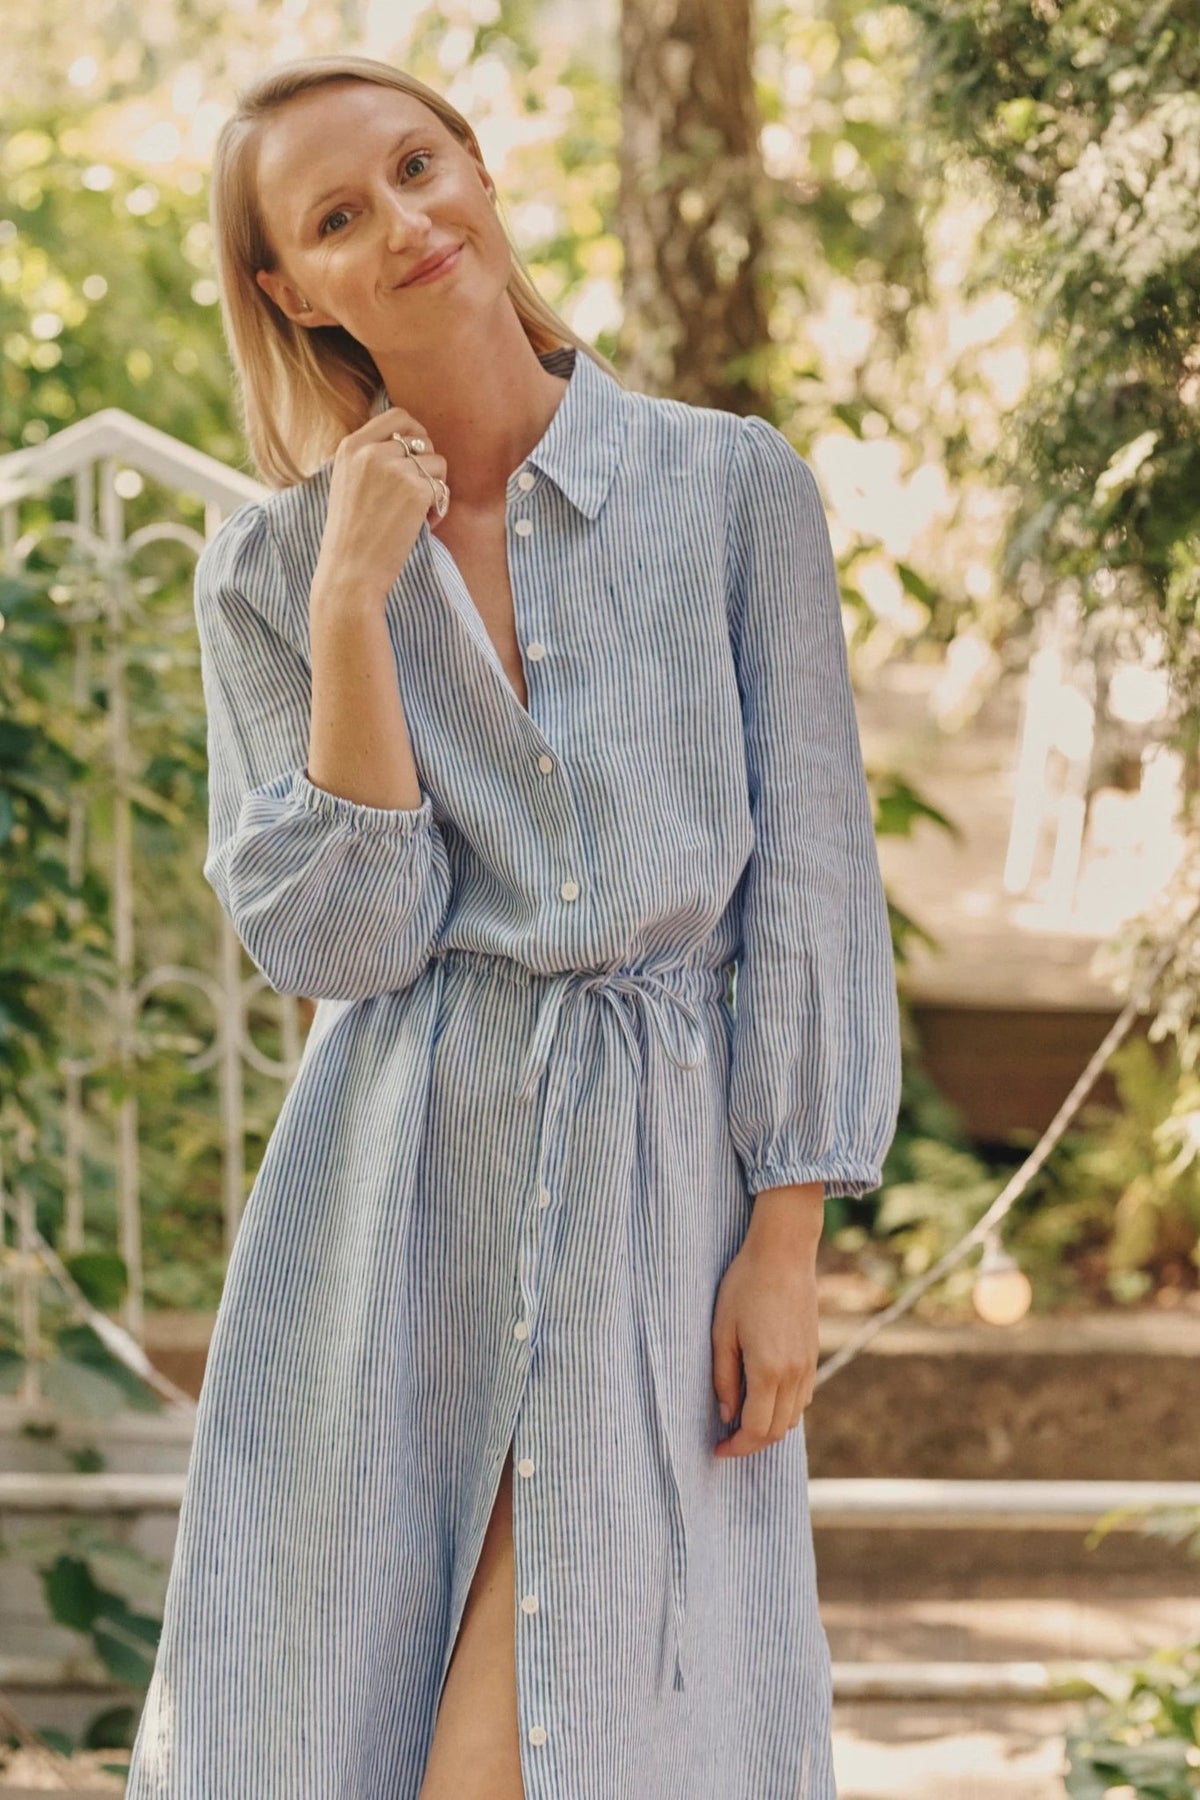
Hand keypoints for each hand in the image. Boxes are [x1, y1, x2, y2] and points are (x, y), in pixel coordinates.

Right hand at [311, 405, 450, 616]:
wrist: (350, 571)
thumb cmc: (351, 535)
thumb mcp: (347, 483)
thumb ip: (369, 458)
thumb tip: (409, 442)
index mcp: (351, 446)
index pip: (397, 416)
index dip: (416, 432)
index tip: (418, 455)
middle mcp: (371, 451)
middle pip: (422, 440)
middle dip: (426, 465)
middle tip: (418, 492)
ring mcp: (394, 469)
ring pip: (437, 463)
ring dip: (434, 488)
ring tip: (416, 515)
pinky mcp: (415, 490)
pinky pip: (443, 488)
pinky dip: (438, 508)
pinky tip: (422, 525)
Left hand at [711, 1200, 821, 1459]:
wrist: (783, 1254)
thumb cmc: (744, 1286)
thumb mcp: (721, 1331)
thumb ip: (723, 1378)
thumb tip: (727, 1415)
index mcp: (768, 1370)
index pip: (755, 1430)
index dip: (736, 1448)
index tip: (716, 1450)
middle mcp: (794, 1375)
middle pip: (776, 1431)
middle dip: (750, 1444)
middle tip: (725, 1441)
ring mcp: (808, 1366)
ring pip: (792, 1418)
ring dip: (768, 1427)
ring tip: (740, 1419)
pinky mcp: (813, 1355)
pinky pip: (802, 1398)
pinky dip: (783, 1409)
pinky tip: (762, 1396)